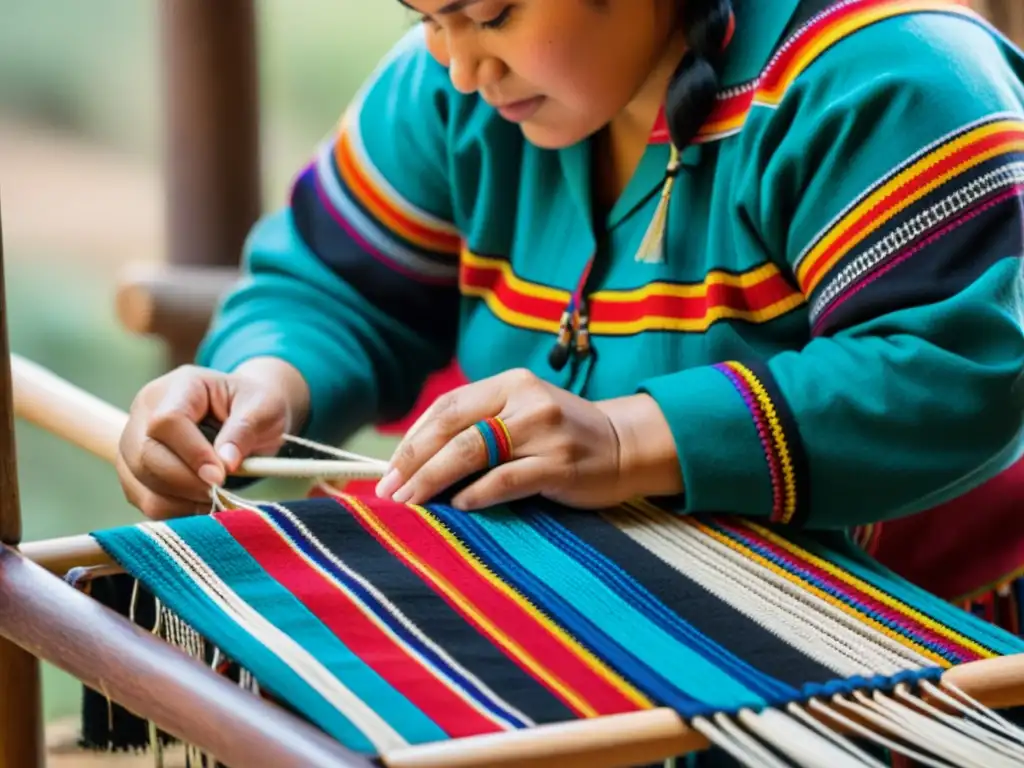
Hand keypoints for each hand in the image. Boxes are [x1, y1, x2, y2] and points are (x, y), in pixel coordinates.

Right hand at [116, 358, 308, 519]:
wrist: (245, 412)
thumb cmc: (254, 405)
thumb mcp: (263, 406)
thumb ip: (245, 430)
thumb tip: (226, 463)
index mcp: (179, 386)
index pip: (167, 422)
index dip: (192, 453)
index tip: (222, 475)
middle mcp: (145, 410)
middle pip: (145, 454)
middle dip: (187, 481)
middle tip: (221, 491)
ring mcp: (133, 440)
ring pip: (139, 482)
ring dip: (181, 500)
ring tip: (215, 496)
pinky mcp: (133, 469)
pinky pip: (143, 499)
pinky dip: (173, 510)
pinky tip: (201, 503)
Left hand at [374, 368, 681, 509]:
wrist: (624, 447)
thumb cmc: (562, 437)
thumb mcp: (521, 417)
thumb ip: (479, 429)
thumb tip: (415, 464)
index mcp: (510, 383)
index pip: (447, 407)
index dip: (412, 439)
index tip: (387, 469)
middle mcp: (525, 400)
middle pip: (453, 428)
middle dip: (413, 461)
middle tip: (388, 490)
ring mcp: (544, 431)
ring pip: (472, 452)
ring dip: (433, 479)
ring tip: (410, 502)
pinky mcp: (560, 464)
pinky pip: (506, 479)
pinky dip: (476, 494)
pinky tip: (458, 506)